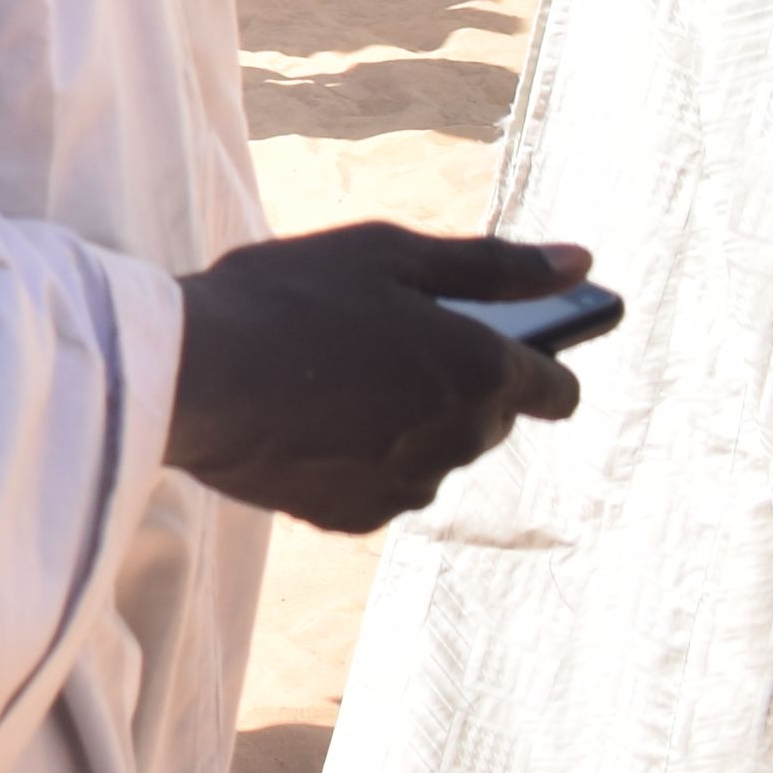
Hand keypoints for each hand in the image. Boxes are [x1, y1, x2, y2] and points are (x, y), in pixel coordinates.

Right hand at [166, 220, 593, 533]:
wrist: (190, 377)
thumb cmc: (290, 298)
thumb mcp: (391, 254)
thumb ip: (493, 264)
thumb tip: (582, 264)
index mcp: (481, 371)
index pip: (559, 390)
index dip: (541, 364)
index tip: (507, 343)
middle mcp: (459, 441)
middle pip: (489, 419)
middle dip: (456, 385)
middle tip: (382, 339)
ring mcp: (407, 487)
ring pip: (433, 453)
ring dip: (404, 421)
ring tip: (330, 377)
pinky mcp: (354, 517)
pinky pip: (379, 484)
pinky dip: (358, 456)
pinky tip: (307, 418)